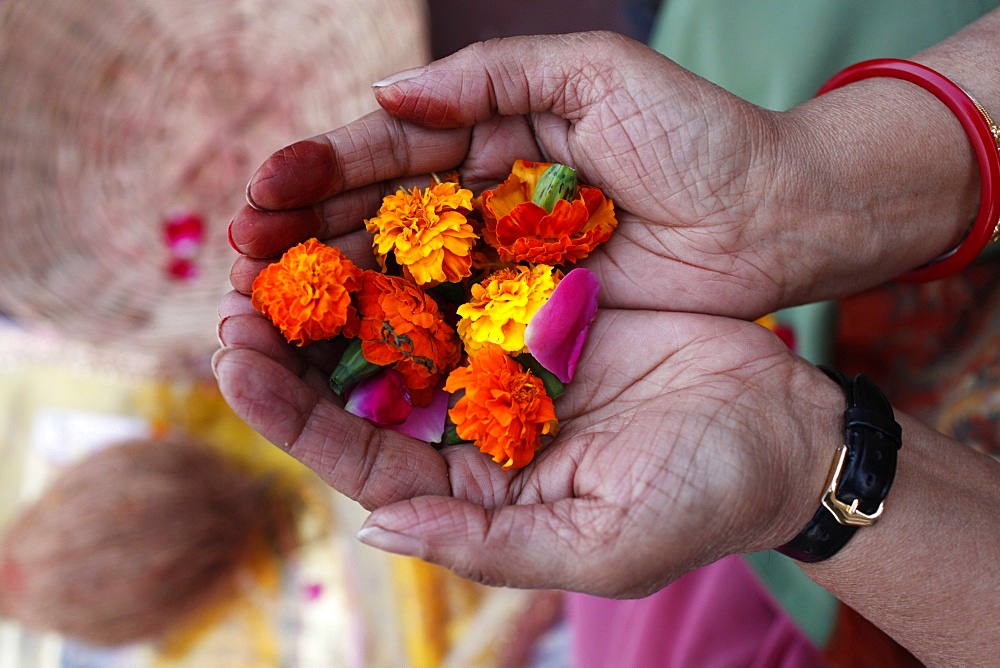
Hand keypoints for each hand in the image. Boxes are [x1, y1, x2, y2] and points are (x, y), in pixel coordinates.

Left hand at [215, 294, 838, 595]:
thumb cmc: (703, 499)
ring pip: (398, 327)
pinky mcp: (536, 309)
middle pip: (360, 390)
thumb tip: (377, 533)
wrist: (785, 428)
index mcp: (472, 493)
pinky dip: (411, 251)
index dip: (291, 414)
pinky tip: (368, 216)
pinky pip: (460, 278)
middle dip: (290, 345)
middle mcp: (472, 429)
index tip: (234, 363)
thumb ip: (487, 544)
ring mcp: (502, 364)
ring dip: (337, 289)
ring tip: (275, 246)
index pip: (360, 459)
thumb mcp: (600, 545)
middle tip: (230, 295)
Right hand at [230, 32, 811, 318]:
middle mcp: (487, 199)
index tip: (261, 195)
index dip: (321, 169)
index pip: (389, 150)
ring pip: (402, 275)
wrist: (777, 217)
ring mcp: (506, 263)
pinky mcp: (531, 316)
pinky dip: (396, 335)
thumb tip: (388, 93)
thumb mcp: (597, 77)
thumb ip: (494, 77)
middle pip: (377, 217)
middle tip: (238, 263)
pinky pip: (453, 324)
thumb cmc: (699, 136)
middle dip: (304, 235)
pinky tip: (343, 350)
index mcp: (494, 132)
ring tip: (262, 307)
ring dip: (331, 290)